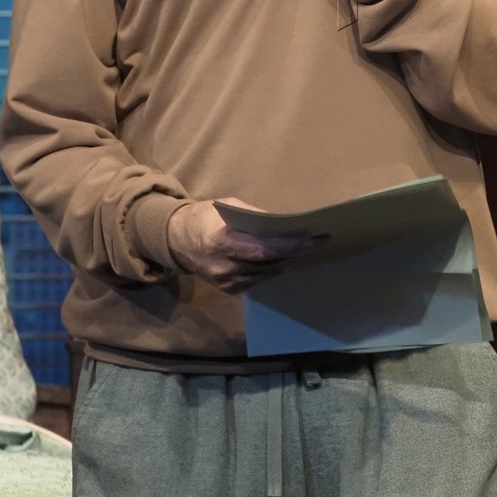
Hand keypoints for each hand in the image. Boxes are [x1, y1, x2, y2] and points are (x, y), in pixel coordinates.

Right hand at [166, 199, 322, 293]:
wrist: (177, 239)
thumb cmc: (207, 216)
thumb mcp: (230, 206)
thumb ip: (257, 217)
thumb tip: (286, 224)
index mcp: (221, 242)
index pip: (265, 248)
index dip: (292, 245)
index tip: (315, 238)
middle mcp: (223, 267)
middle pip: (270, 263)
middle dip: (296, 251)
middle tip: (318, 240)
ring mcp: (225, 282)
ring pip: (268, 274)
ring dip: (287, 261)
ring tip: (304, 247)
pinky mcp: (228, 290)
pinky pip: (259, 280)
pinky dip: (274, 269)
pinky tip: (284, 258)